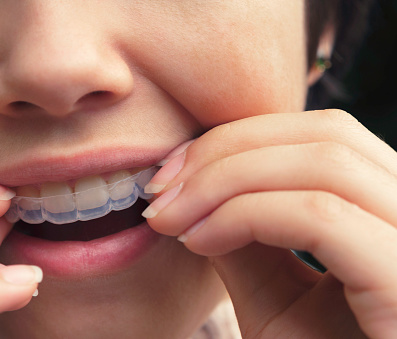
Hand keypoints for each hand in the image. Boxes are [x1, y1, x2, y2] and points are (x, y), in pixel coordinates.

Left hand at [145, 110, 396, 337]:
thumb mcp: (273, 296)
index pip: (323, 135)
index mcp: (390, 211)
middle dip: (227, 151)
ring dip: (225, 180)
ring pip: (323, 162)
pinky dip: (245, 214)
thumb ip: (244, 235)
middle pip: (327, 134)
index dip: (238, 139)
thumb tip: (193, 187)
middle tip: (160, 190)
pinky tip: (199, 241)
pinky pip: (321, 215)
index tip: (171, 172)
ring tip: (169, 218)